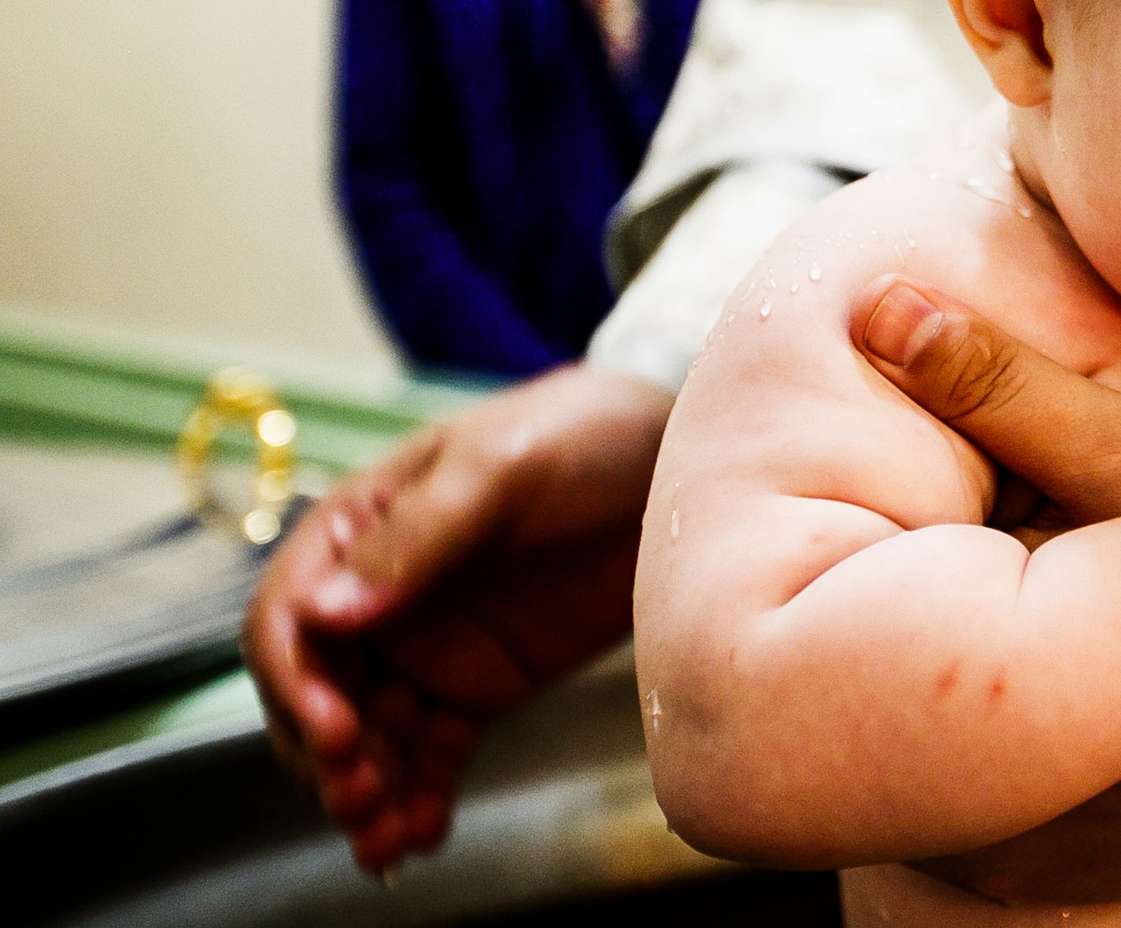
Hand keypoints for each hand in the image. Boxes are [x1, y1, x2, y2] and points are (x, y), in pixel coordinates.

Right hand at [242, 365, 672, 874]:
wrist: (678, 456)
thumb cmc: (584, 432)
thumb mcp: (501, 464)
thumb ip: (418, 536)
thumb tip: (325, 612)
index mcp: (360, 527)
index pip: (290, 616)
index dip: (296, 681)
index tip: (333, 729)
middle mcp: (380, 595)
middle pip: (318, 691)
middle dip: (326, 753)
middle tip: (360, 797)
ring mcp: (431, 644)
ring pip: (370, 735)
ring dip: (366, 790)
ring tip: (387, 842)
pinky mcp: (484, 683)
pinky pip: (433, 752)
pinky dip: (420, 795)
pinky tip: (422, 835)